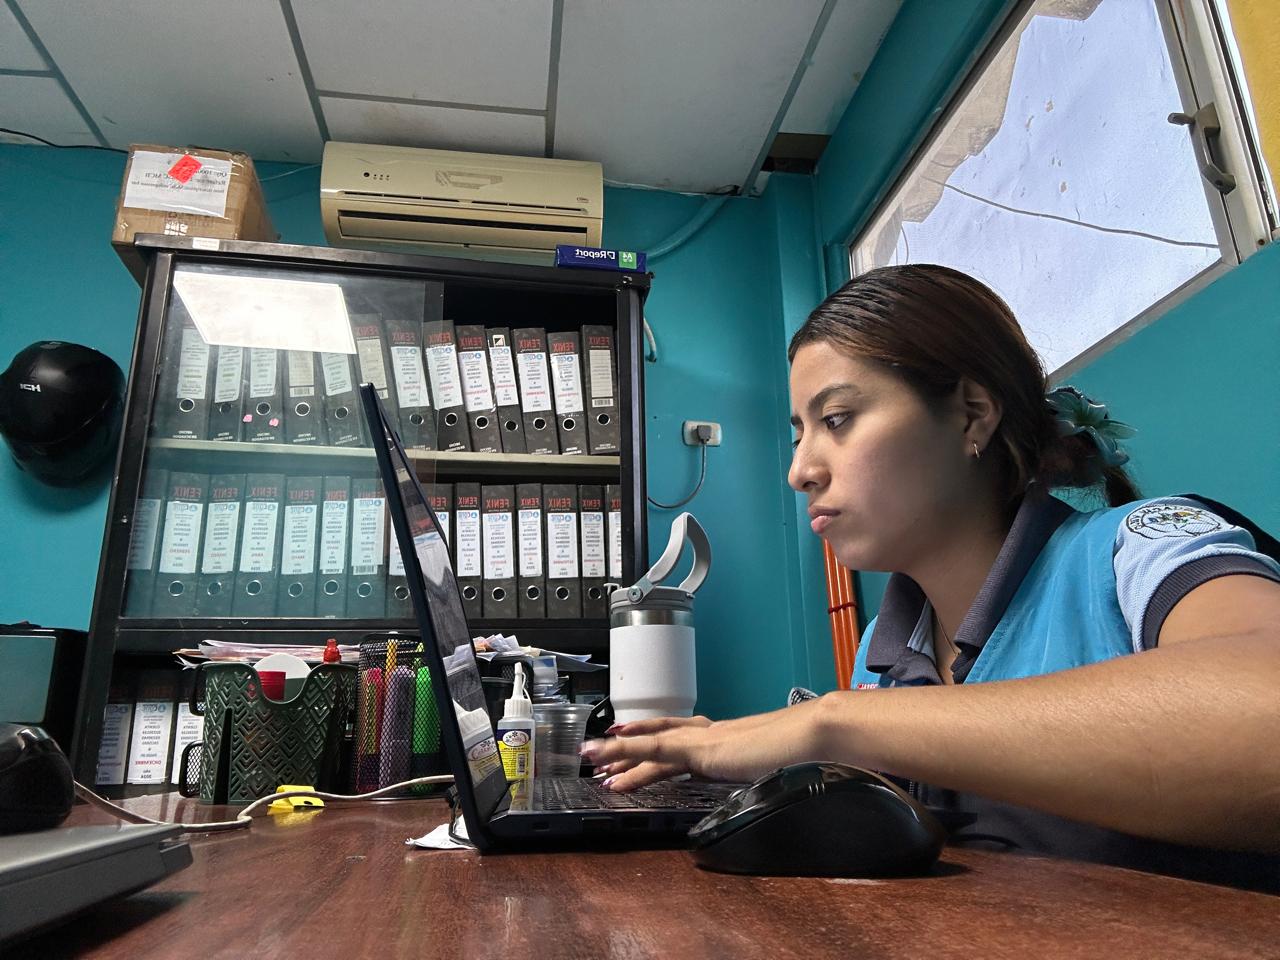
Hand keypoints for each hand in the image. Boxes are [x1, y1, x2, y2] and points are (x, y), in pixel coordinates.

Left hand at [580, 701, 825, 790]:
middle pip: (660, 734)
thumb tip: (757, 779)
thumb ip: (755, 771)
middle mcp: (710, 732)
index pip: (683, 735)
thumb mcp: (771, 767)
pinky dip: (629, 755)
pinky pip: (655, 751)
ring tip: (592, 760)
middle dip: (630, 744)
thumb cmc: (800, 751)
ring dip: (618, 752)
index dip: (657, 736)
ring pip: (650, 743)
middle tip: (602, 753)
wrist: (810, 735)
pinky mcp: (700, 749)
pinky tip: (612, 767)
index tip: (636, 742)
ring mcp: (703, 739)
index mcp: (726, 736)